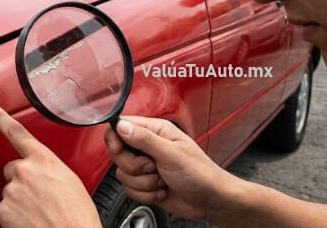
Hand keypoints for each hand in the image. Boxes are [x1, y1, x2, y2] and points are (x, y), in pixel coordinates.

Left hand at [0, 102, 101, 227]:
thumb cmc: (77, 216)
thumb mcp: (70, 181)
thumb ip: (50, 169)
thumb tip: (42, 172)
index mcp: (44, 160)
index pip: (18, 132)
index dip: (1, 118)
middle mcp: (25, 171)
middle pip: (13, 169)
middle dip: (22, 180)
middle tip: (39, 196)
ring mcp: (12, 190)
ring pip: (10, 191)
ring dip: (20, 199)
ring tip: (39, 211)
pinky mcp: (3, 209)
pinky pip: (5, 208)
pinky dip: (14, 215)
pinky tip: (30, 220)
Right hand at [104, 116, 239, 220]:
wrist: (211, 201)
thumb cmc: (201, 173)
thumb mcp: (172, 153)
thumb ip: (144, 139)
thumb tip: (121, 126)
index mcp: (155, 131)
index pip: (120, 127)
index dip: (115, 138)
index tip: (119, 148)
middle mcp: (147, 147)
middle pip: (117, 153)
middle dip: (135, 166)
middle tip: (153, 166)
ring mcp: (145, 167)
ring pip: (122, 174)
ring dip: (144, 183)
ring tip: (163, 179)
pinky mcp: (144, 184)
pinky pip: (129, 190)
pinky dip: (146, 194)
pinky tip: (162, 190)